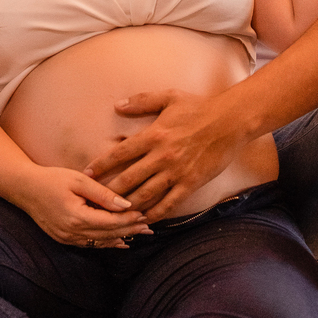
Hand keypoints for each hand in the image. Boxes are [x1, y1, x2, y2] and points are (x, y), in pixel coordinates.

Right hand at [15, 168, 152, 247]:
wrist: (25, 188)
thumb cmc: (52, 179)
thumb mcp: (79, 181)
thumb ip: (103, 194)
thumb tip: (126, 205)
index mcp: (77, 217)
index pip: (111, 222)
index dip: (129, 219)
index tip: (145, 214)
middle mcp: (72, 233)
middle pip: (108, 234)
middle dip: (130, 230)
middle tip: (149, 226)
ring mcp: (67, 238)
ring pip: (101, 242)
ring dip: (121, 238)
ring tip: (140, 233)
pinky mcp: (64, 239)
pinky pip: (90, 244)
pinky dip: (106, 242)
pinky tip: (119, 241)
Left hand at [83, 90, 240, 218]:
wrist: (231, 121)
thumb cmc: (199, 107)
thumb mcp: (169, 97)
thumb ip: (142, 101)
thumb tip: (118, 105)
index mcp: (153, 135)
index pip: (119, 153)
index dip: (101, 165)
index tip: (87, 174)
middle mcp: (161, 156)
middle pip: (128, 179)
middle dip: (109, 192)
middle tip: (94, 202)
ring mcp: (176, 172)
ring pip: (146, 195)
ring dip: (128, 207)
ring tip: (114, 215)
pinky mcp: (190, 184)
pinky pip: (169, 204)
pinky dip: (155, 214)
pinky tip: (145, 220)